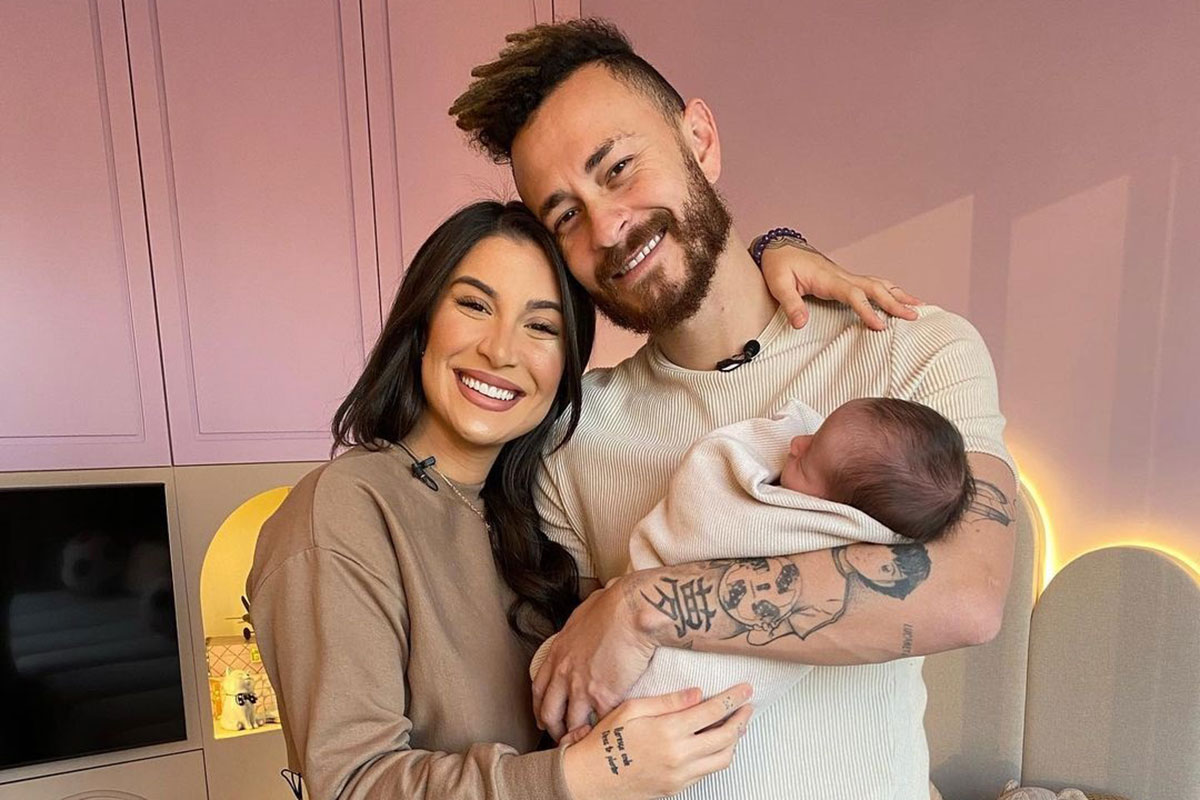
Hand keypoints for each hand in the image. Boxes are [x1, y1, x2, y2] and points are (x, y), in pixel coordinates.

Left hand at [532, 576, 654, 740]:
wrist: (633, 612)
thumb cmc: (614, 604)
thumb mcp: (586, 612)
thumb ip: (580, 627)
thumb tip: (588, 621)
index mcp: (558, 652)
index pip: (540, 687)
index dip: (540, 706)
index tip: (543, 717)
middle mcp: (565, 673)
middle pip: (550, 712)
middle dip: (553, 729)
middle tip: (560, 738)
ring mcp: (582, 688)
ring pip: (571, 724)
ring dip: (576, 736)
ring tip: (584, 744)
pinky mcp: (604, 698)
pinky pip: (600, 723)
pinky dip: (603, 731)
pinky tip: (609, 735)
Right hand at [562, 684, 753, 799]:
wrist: (590, 779)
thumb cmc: (605, 740)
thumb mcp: (631, 709)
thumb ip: (668, 701)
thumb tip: (697, 693)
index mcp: (669, 731)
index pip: (713, 712)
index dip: (734, 699)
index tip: (746, 689)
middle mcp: (679, 756)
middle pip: (726, 737)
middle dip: (742, 719)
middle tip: (748, 706)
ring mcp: (680, 775)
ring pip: (723, 759)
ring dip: (734, 740)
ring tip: (735, 725)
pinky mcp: (676, 788)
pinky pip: (708, 772)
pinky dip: (719, 756)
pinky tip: (714, 744)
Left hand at [759, 242, 921, 330]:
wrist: (778, 247)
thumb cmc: (778, 265)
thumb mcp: (778, 284)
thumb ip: (790, 303)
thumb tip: (800, 324)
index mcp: (828, 278)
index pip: (853, 294)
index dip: (868, 310)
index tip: (881, 326)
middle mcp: (841, 275)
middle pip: (874, 288)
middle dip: (895, 303)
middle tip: (914, 317)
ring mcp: (845, 276)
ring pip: (878, 284)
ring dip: (898, 295)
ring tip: (919, 306)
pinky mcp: (845, 279)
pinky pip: (872, 285)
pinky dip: (889, 291)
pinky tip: (899, 297)